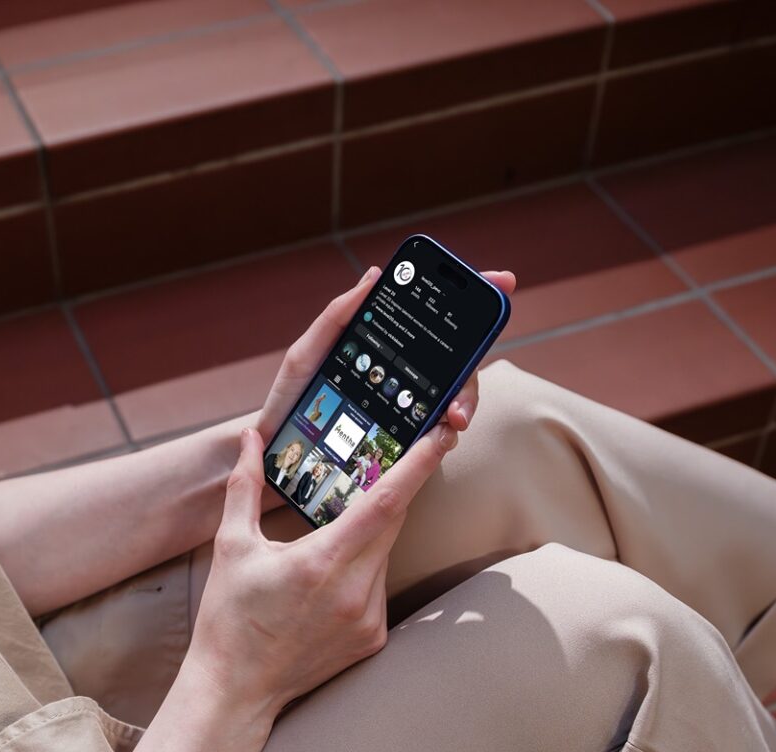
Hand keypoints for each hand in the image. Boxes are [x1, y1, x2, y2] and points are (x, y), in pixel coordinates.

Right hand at [186, 421, 459, 720]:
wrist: (236, 689)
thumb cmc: (230, 618)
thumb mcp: (232, 546)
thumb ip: (244, 487)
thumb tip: (251, 439)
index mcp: (321, 562)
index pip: (385, 502)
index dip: (417, 465)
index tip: (440, 436)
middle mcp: (354, 591)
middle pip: (393, 522)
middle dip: (393, 490)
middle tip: (389, 463)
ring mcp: (369, 618)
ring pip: (385, 555)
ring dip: (369, 536)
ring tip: (326, 545)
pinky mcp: (373, 638)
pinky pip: (379, 587)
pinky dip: (362, 572)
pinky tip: (326, 587)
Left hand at [255, 266, 517, 446]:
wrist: (273, 453)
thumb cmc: (290, 400)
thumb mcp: (307, 355)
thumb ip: (338, 317)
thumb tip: (373, 275)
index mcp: (385, 352)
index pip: (434, 325)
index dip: (471, 301)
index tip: (502, 280)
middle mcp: (404, 380)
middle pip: (456, 366)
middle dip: (471, 371)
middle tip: (466, 377)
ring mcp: (406, 412)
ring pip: (453, 401)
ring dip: (464, 404)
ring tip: (455, 416)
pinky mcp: (401, 445)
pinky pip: (433, 438)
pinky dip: (444, 435)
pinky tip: (443, 434)